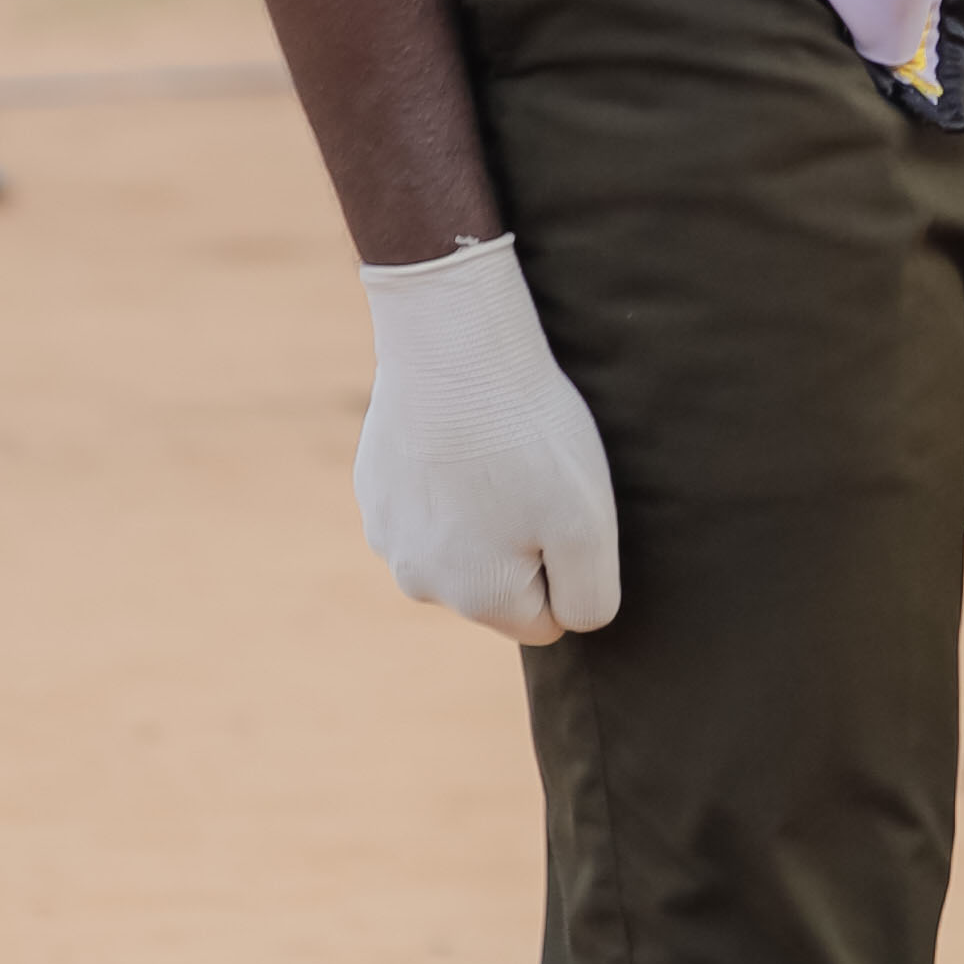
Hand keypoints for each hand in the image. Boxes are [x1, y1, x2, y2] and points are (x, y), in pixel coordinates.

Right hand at [354, 232, 619, 642]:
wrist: (450, 341)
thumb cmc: (526, 432)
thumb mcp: (588, 522)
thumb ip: (590, 596)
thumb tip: (571, 622)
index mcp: (477, 599)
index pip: (545, 619)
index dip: (568, 564)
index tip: (564, 506)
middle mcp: (419, 582)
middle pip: (497, 582)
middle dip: (523, 540)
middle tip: (532, 470)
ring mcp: (387, 534)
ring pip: (458, 540)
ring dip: (483, 508)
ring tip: (494, 446)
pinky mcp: (374, 485)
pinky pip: (427, 497)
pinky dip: (446, 473)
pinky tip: (457, 429)